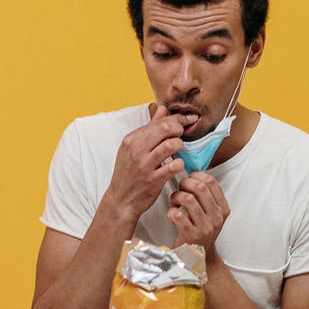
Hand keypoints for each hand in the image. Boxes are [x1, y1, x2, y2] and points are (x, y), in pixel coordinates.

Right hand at [103, 104, 197, 222]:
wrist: (121, 200)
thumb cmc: (129, 173)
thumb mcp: (132, 148)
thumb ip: (149, 128)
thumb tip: (163, 109)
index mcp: (131, 139)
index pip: (159, 121)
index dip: (177, 119)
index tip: (187, 120)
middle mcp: (136, 150)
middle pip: (166, 128)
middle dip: (179, 129)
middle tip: (182, 136)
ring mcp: (144, 165)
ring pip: (171, 145)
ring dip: (180, 146)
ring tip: (178, 150)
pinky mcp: (153, 180)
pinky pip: (174, 166)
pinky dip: (180, 164)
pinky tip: (177, 165)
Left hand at [169, 172, 230, 251]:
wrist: (198, 258)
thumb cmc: (201, 231)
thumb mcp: (210, 214)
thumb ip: (206, 196)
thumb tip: (192, 174)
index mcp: (223, 209)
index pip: (211, 182)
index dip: (196, 176)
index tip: (188, 180)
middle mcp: (216, 218)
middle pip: (200, 188)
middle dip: (185, 184)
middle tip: (179, 189)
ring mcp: (205, 227)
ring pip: (188, 199)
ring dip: (176, 197)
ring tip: (174, 202)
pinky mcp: (192, 236)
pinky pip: (178, 215)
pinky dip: (171, 212)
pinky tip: (172, 214)